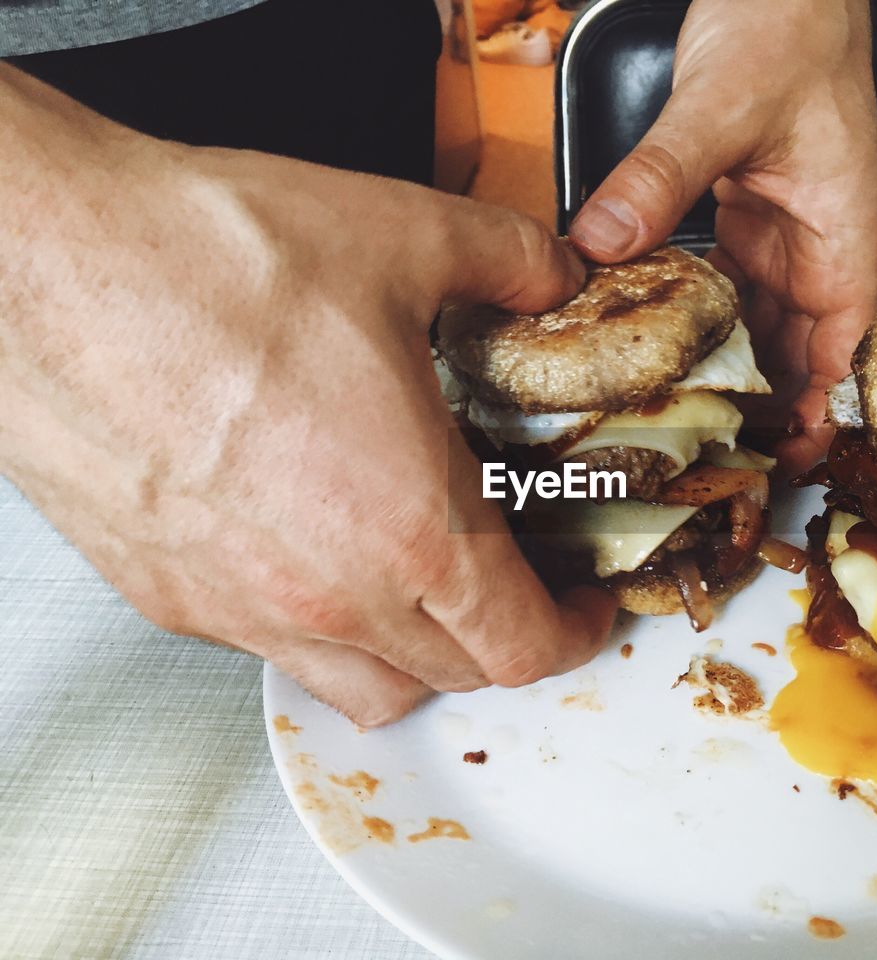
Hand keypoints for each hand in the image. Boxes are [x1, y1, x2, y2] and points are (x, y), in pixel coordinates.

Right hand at [0, 66, 614, 725]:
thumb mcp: (403, 236)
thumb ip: (506, 262)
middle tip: (522, 584)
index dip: (574, 633)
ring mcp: (239, 608)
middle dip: (506, 640)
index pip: (522, 644)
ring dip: (416, 657)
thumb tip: (548, 272)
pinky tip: (316, 551)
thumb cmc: (199, 262)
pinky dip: (319, 628)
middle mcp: (326, 595)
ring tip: (427, 589)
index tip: (585, 607)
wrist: (42, 262)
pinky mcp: (166, 595)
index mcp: (411, 529)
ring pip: (361, 688)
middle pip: (453, 676)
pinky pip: (269, 650)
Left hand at [568, 0, 876, 472]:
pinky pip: (724, 288)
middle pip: (797, 350)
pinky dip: (697, 321)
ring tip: (683, 423)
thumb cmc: (792, 28)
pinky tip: (659, 347)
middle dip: (762, 408)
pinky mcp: (743, 218)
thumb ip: (663, 175)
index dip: (815, 409)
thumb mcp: (723, 105)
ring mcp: (779, 235)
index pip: (841, 346)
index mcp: (844, 234)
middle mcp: (816, 245)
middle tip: (714, 459)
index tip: (780, 459)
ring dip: (727, 371)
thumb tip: (605, 239)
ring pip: (758, 326)